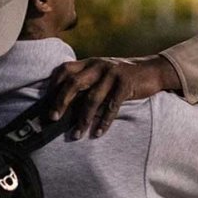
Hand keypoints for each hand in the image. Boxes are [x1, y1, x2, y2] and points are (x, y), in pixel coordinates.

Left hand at [49, 55, 181, 137]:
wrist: (152, 70)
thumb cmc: (122, 76)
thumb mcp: (102, 73)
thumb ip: (87, 81)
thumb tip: (64, 104)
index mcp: (90, 62)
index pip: (65, 70)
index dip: (53, 86)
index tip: (45, 104)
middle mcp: (98, 65)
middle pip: (74, 83)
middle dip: (61, 102)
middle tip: (53, 119)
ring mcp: (113, 73)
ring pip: (92, 98)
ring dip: (83, 119)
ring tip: (77, 134)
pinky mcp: (126, 83)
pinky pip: (112, 105)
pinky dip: (104, 121)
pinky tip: (98, 133)